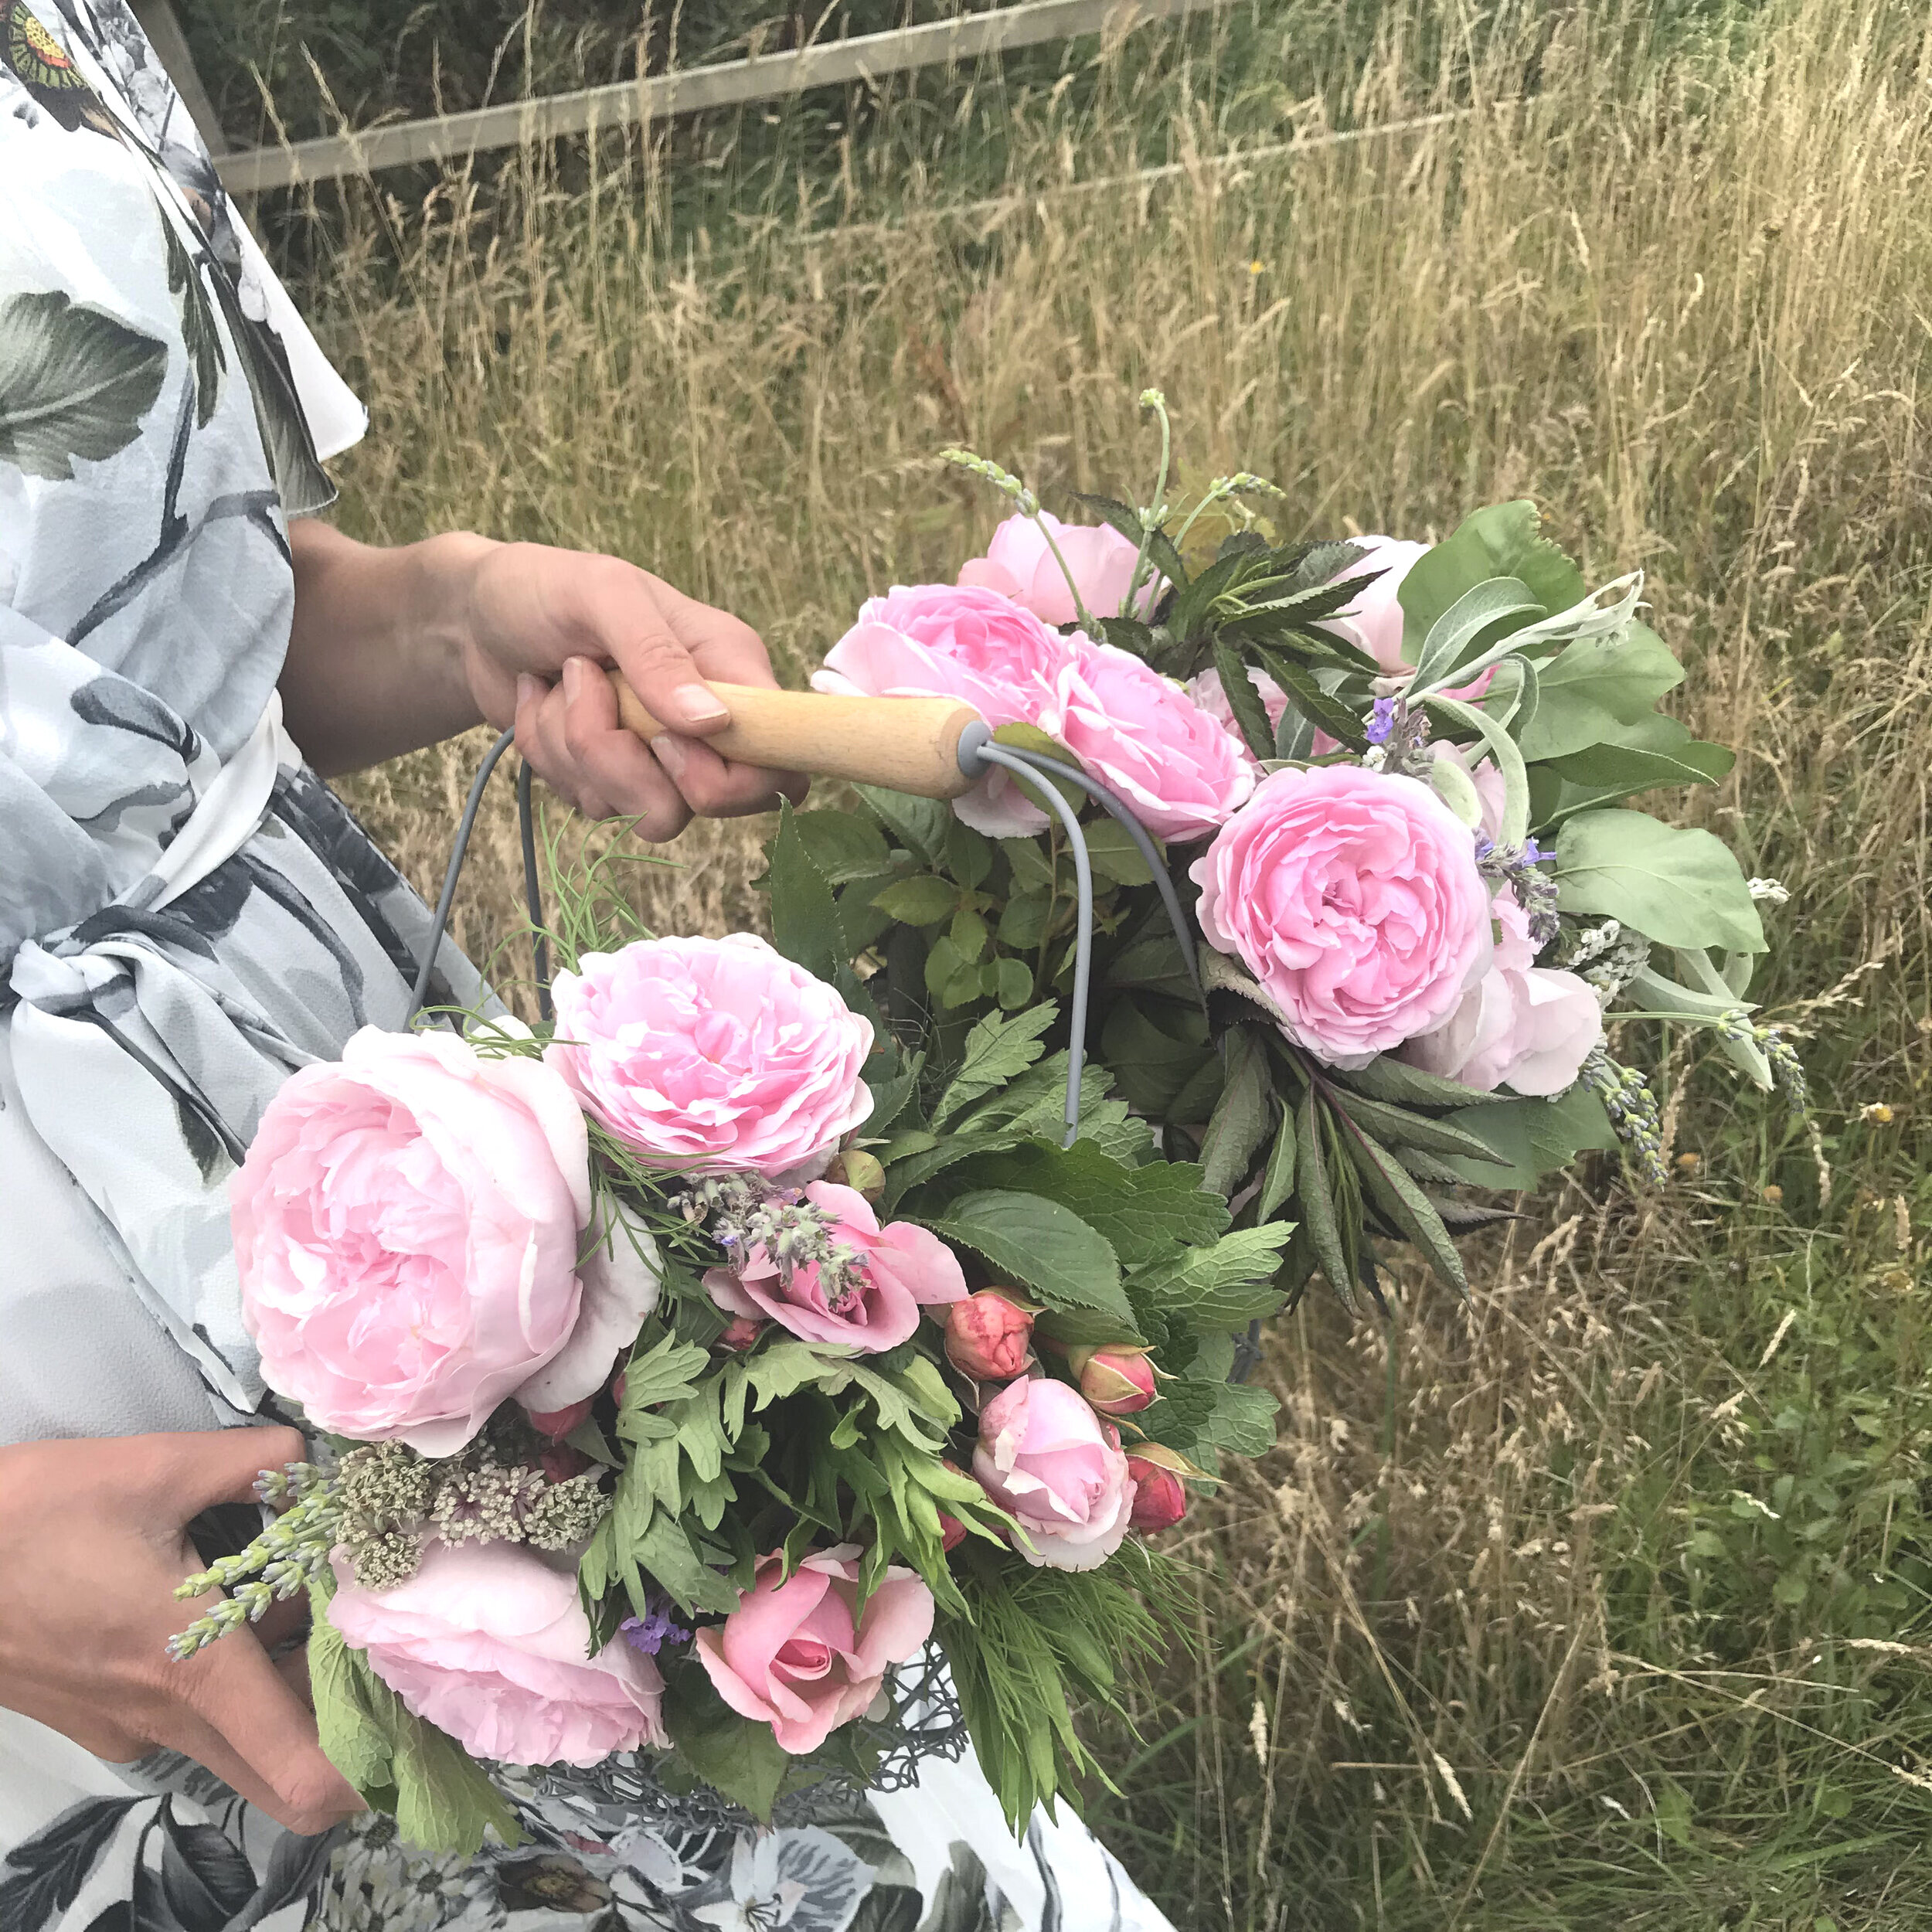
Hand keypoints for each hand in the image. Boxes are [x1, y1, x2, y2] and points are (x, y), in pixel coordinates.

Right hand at [0, 1429, 363, 1836]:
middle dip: (339, 1720)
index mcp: (194, 1672)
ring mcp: (127, 1724)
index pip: (302, 1776)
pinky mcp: (100, 1712)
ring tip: (319, 1597)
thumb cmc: (29, 1517)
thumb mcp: (155, 1467)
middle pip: (282, 1764)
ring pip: (238, 1733)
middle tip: (378, 1644)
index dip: (367, 1766)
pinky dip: (232, 1674)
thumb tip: (316, 1456)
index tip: (409, 1709)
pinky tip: (246, 1599)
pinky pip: (191, 1713)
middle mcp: (166, 1718)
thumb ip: (255, 1462)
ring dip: (285, 1684)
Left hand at [457, 541, 808, 835]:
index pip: (779, 766)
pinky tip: (542, 705)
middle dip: (625, 761)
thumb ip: (658, 655)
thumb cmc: (545, 587)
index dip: (731, 780)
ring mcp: (658, 758)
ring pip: (641, 812)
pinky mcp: (611, 778)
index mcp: (732, 671)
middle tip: (591, 692)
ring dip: (577, 750)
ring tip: (560, 685)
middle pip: (704, 804)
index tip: (667, 739)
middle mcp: (707, 722)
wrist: (473, 616)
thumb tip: (712, 723)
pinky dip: (551, 756)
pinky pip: (592, 806)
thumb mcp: (602, 595)